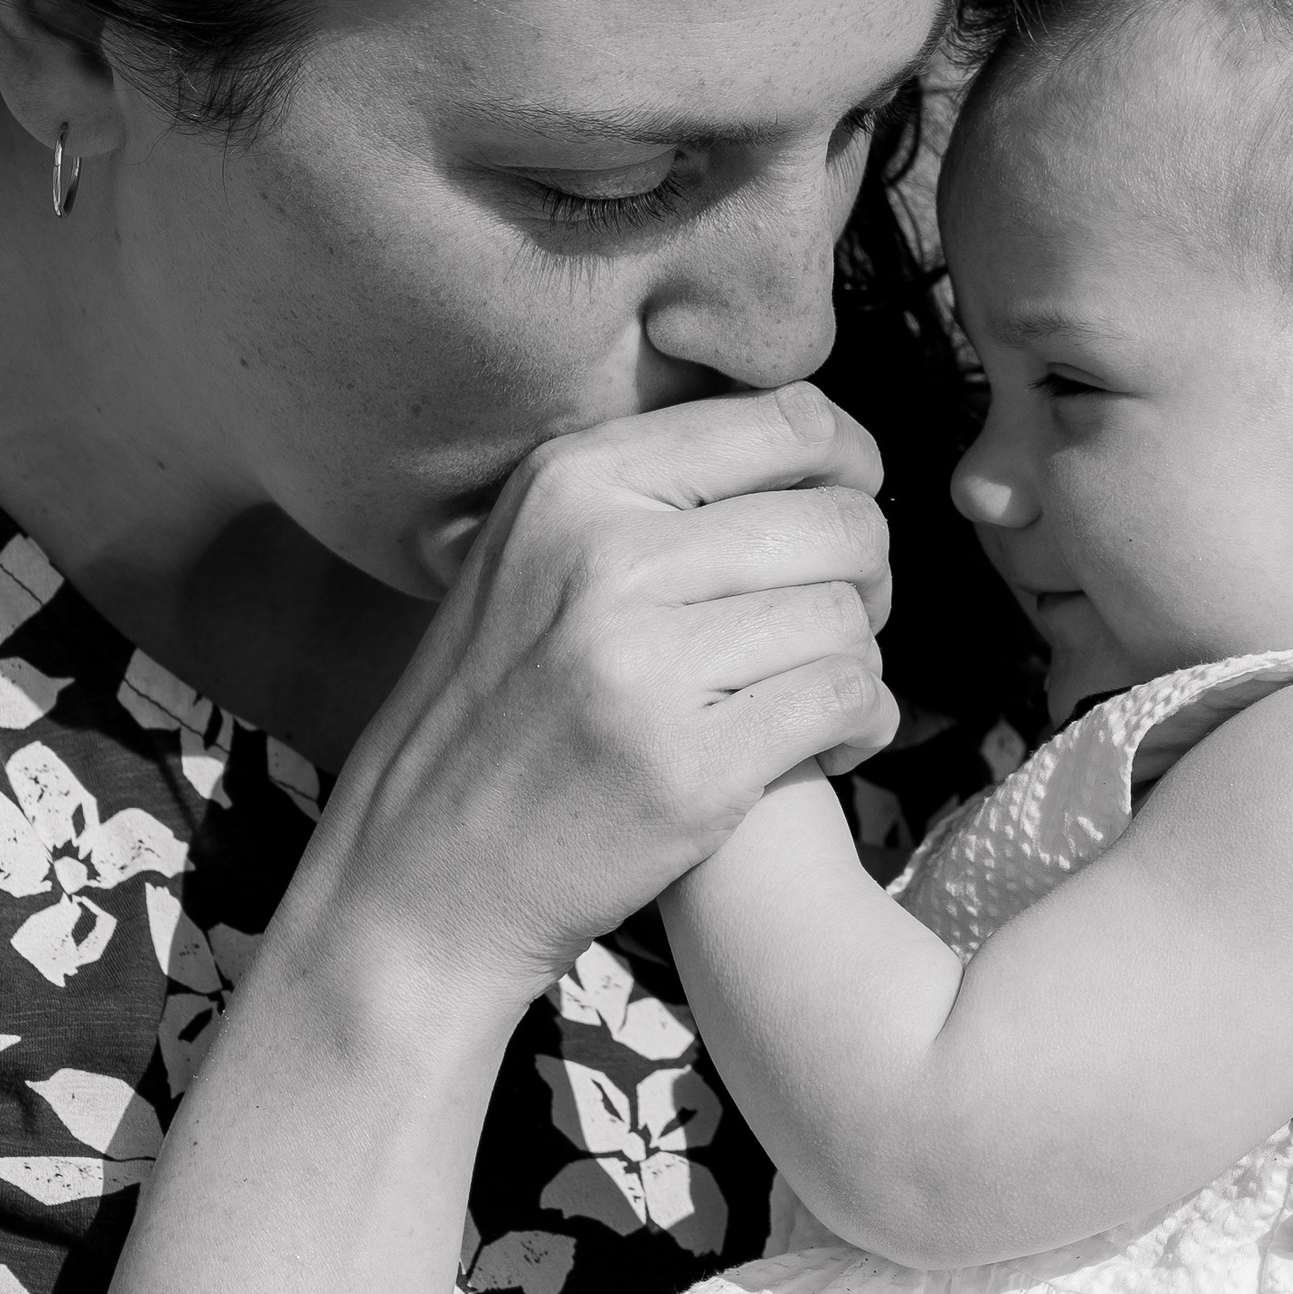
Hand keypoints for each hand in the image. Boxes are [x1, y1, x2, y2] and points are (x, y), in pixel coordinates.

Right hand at [306, 382, 899, 997]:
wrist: (425, 873)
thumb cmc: (500, 712)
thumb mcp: (535, 554)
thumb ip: (651, 491)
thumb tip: (812, 436)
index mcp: (575, 481)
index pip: (786, 419)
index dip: (848, 461)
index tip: (847, 503)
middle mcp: (608, 554)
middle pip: (838, 520)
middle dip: (866, 573)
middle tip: (838, 620)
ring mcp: (648, 661)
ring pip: (848, 615)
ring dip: (859, 657)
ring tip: (820, 688)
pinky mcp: (694, 763)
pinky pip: (846, 699)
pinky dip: (862, 723)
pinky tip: (829, 742)